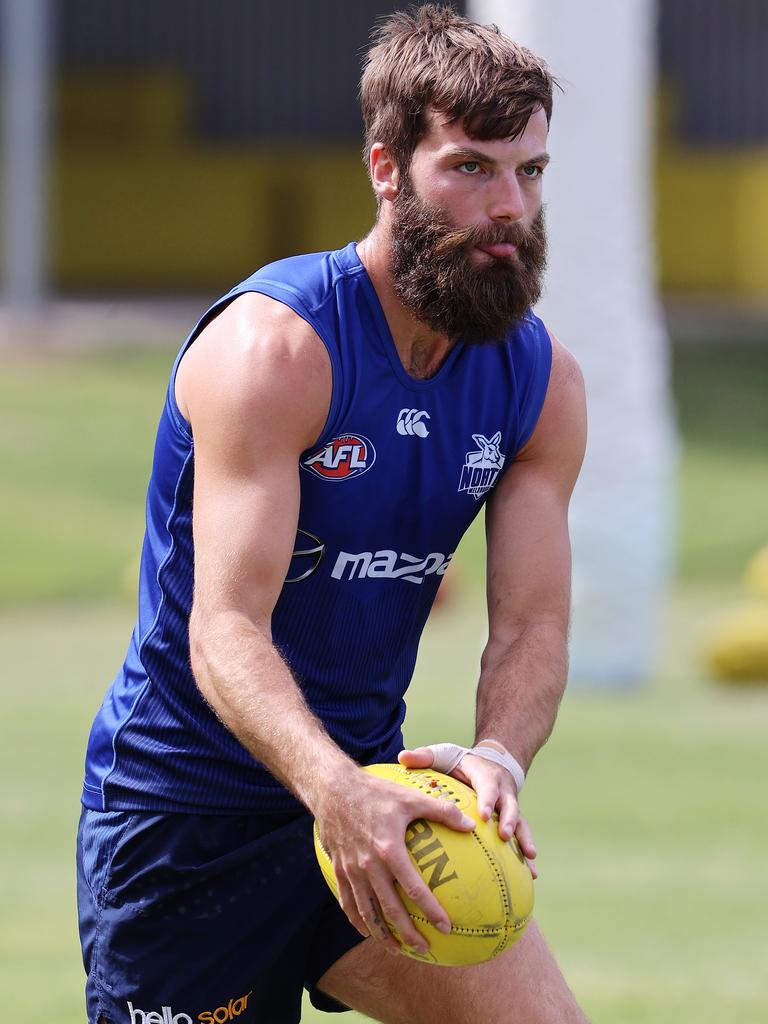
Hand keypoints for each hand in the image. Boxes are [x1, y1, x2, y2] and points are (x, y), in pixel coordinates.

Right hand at [314, 768, 475, 954]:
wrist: (333, 789)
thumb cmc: (375, 792)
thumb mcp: (410, 797)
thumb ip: (441, 811)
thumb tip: (470, 824)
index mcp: (389, 850)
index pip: (413, 889)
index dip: (430, 911)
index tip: (445, 927)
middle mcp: (369, 866)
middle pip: (390, 909)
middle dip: (408, 934)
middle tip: (424, 949)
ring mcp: (351, 870)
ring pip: (367, 912)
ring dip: (382, 934)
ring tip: (397, 949)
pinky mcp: (339, 869)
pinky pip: (347, 902)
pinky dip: (358, 921)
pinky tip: (367, 931)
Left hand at [398, 746, 537, 878]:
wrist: (490, 762)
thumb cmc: (460, 762)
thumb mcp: (443, 754)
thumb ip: (425, 757)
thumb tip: (402, 757)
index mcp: (486, 776)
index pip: (488, 786)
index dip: (487, 799)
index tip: (483, 815)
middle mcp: (503, 791)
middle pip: (510, 805)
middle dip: (509, 821)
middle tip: (504, 837)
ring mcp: (510, 807)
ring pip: (522, 824)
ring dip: (525, 841)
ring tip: (530, 861)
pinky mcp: (512, 821)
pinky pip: (522, 838)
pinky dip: (527, 855)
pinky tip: (530, 875)